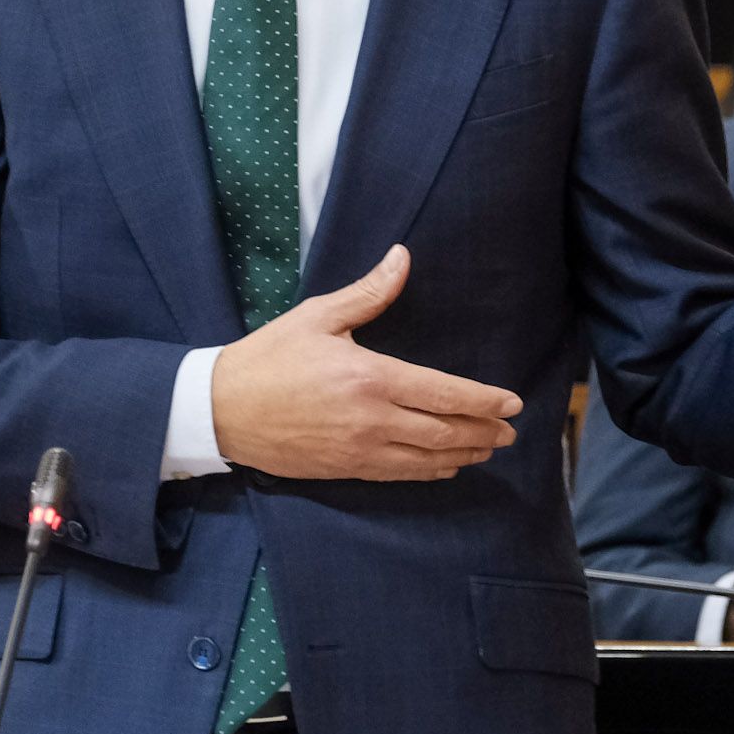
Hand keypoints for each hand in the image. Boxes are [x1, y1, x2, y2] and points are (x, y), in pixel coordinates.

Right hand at [210, 245, 522, 479]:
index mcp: (371, 377)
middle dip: (483, 431)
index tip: (512, 403)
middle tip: (510, 431)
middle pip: (444, 431)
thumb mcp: (318, 316)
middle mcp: (373, 419)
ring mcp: (360, 450)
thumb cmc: (269, 357)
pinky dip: (430, 472)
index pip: (444, 394)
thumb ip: (369, 292)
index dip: (484, 401)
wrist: (221, 410)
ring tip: (488, 449)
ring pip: (427, 459)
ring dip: (463, 455)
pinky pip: (399, 475)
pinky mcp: (345, 469)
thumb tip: (403, 257)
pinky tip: (446, 468)